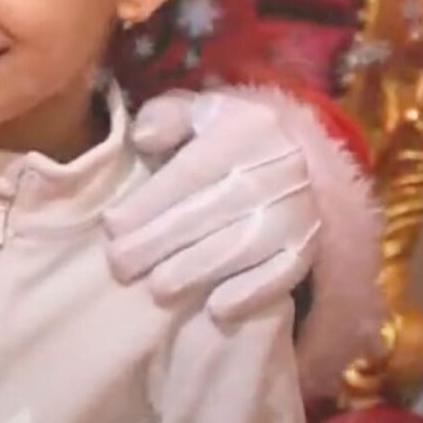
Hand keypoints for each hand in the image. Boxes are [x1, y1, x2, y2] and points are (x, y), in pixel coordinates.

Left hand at [106, 91, 318, 321]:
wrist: (295, 158)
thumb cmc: (224, 136)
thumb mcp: (194, 112)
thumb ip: (165, 116)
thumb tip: (144, 137)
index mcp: (246, 129)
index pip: (194, 170)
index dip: (151, 202)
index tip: (113, 227)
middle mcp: (280, 169)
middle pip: (214, 211)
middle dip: (162, 242)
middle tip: (121, 265)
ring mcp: (299, 210)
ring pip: (245, 245)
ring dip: (198, 271)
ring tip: (158, 289)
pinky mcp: (308, 245)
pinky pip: (284, 273)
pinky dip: (252, 293)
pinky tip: (217, 310)